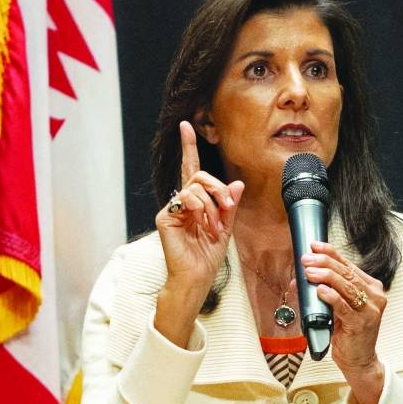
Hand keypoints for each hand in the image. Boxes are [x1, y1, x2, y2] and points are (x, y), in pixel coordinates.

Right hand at [154, 121, 243, 345]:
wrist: (197, 277)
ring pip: (195, 186)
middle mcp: (181, 202)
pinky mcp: (166, 217)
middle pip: (199, 176)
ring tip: (215, 226)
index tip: (186, 126)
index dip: (188, 147)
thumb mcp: (226, 227)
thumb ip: (230, 205)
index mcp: (194, 202)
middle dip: (218, 187)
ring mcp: (172, 209)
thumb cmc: (207, 256)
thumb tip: (236, 183)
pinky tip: (205, 226)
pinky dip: (202, 211)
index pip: (192, 170)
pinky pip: (187, 199)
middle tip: (227, 205)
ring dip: (213, 205)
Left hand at [302, 242, 386, 403]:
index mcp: (371, 287)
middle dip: (324, 263)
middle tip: (306, 259)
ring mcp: (370, 310)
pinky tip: (320, 290)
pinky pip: (344, 306)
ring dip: (325, 276)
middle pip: (347, 272)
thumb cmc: (348, 333)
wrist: (359, 360)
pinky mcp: (361, 324)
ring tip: (309, 272)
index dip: (331, 253)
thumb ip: (323, 291)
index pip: (349, 264)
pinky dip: (331, 296)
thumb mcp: (337, 308)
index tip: (314, 246)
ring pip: (346, 286)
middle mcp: (374, 296)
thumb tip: (298, 280)